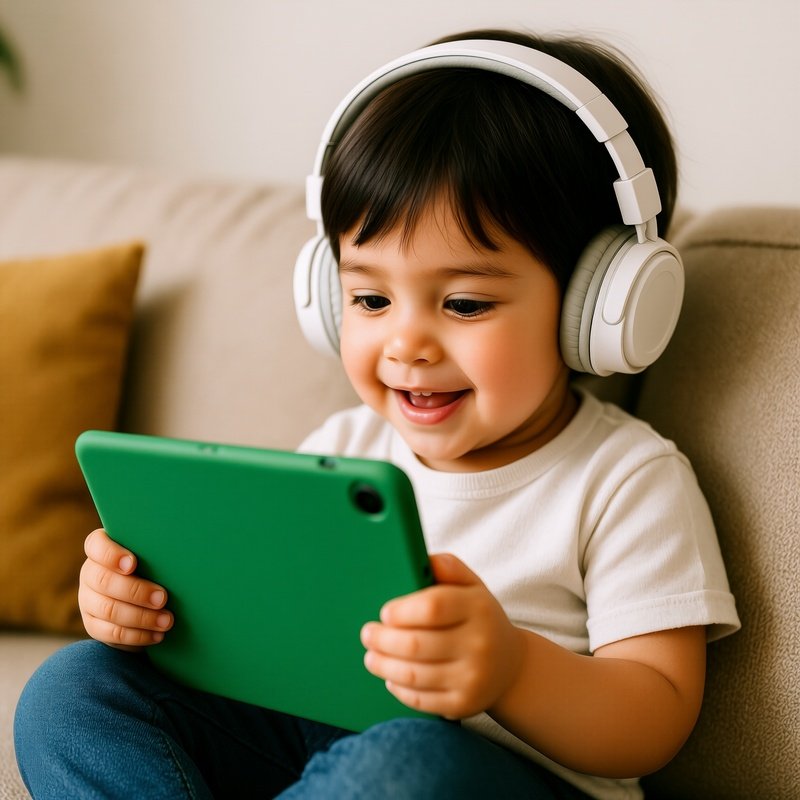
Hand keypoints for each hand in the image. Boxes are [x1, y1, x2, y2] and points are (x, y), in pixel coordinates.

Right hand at [78, 528, 172, 650]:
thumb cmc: (154, 567)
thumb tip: (183, 553)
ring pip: (109, 609)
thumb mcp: (153, 556)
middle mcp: (90, 573)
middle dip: (136, 591)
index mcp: (101, 549)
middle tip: (163, 598)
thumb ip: (156, 552)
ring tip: (167, 621)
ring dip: (141, 617)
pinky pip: (111, 633)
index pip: (96, 545)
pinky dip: (137, 636)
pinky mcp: (93, 624)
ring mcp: (88, 600)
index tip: (133, 564)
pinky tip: (157, 635)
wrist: (145, 598)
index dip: (111, 555)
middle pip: (104, 581)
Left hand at [360, 553, 523, 719]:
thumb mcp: (472, 586)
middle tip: (367, 634)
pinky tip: (391, 678)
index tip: (384, 613)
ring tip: (371, 656)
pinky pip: (421, 700)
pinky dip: (399, 689)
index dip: (402, 611)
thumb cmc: (479, 617)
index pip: (433, 608)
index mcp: (478, 608)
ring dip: (384, 665)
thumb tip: (420, 559)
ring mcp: (472, 678)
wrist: (511, 666)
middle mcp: (479, 644)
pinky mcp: (464, 705)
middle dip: (383, 640)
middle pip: (417, 644)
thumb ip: (448, 567)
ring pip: (414, 674)